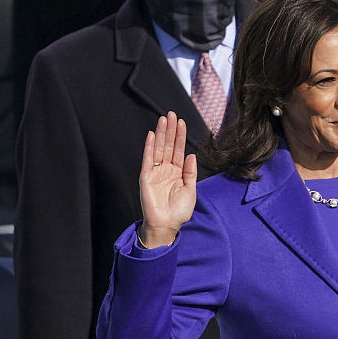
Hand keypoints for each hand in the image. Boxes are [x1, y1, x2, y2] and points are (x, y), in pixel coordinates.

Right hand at [139, 111, 196, 247]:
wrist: (167, 225)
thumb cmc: (179, 211)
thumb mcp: (190, 190)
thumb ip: (190, 172)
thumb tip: (191, 155)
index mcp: (177, 172)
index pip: (178, 150)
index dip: (180, 136)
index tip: (181, 122)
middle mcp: (165, 170)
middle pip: (168, 145)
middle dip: (170, 130)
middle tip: (171, 114)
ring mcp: (155, 172)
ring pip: (158, 149)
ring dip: (161, 134)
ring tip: (163, 119)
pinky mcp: (146, 177)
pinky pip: (148, 159)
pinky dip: (150, 147)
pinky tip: (152, 135)